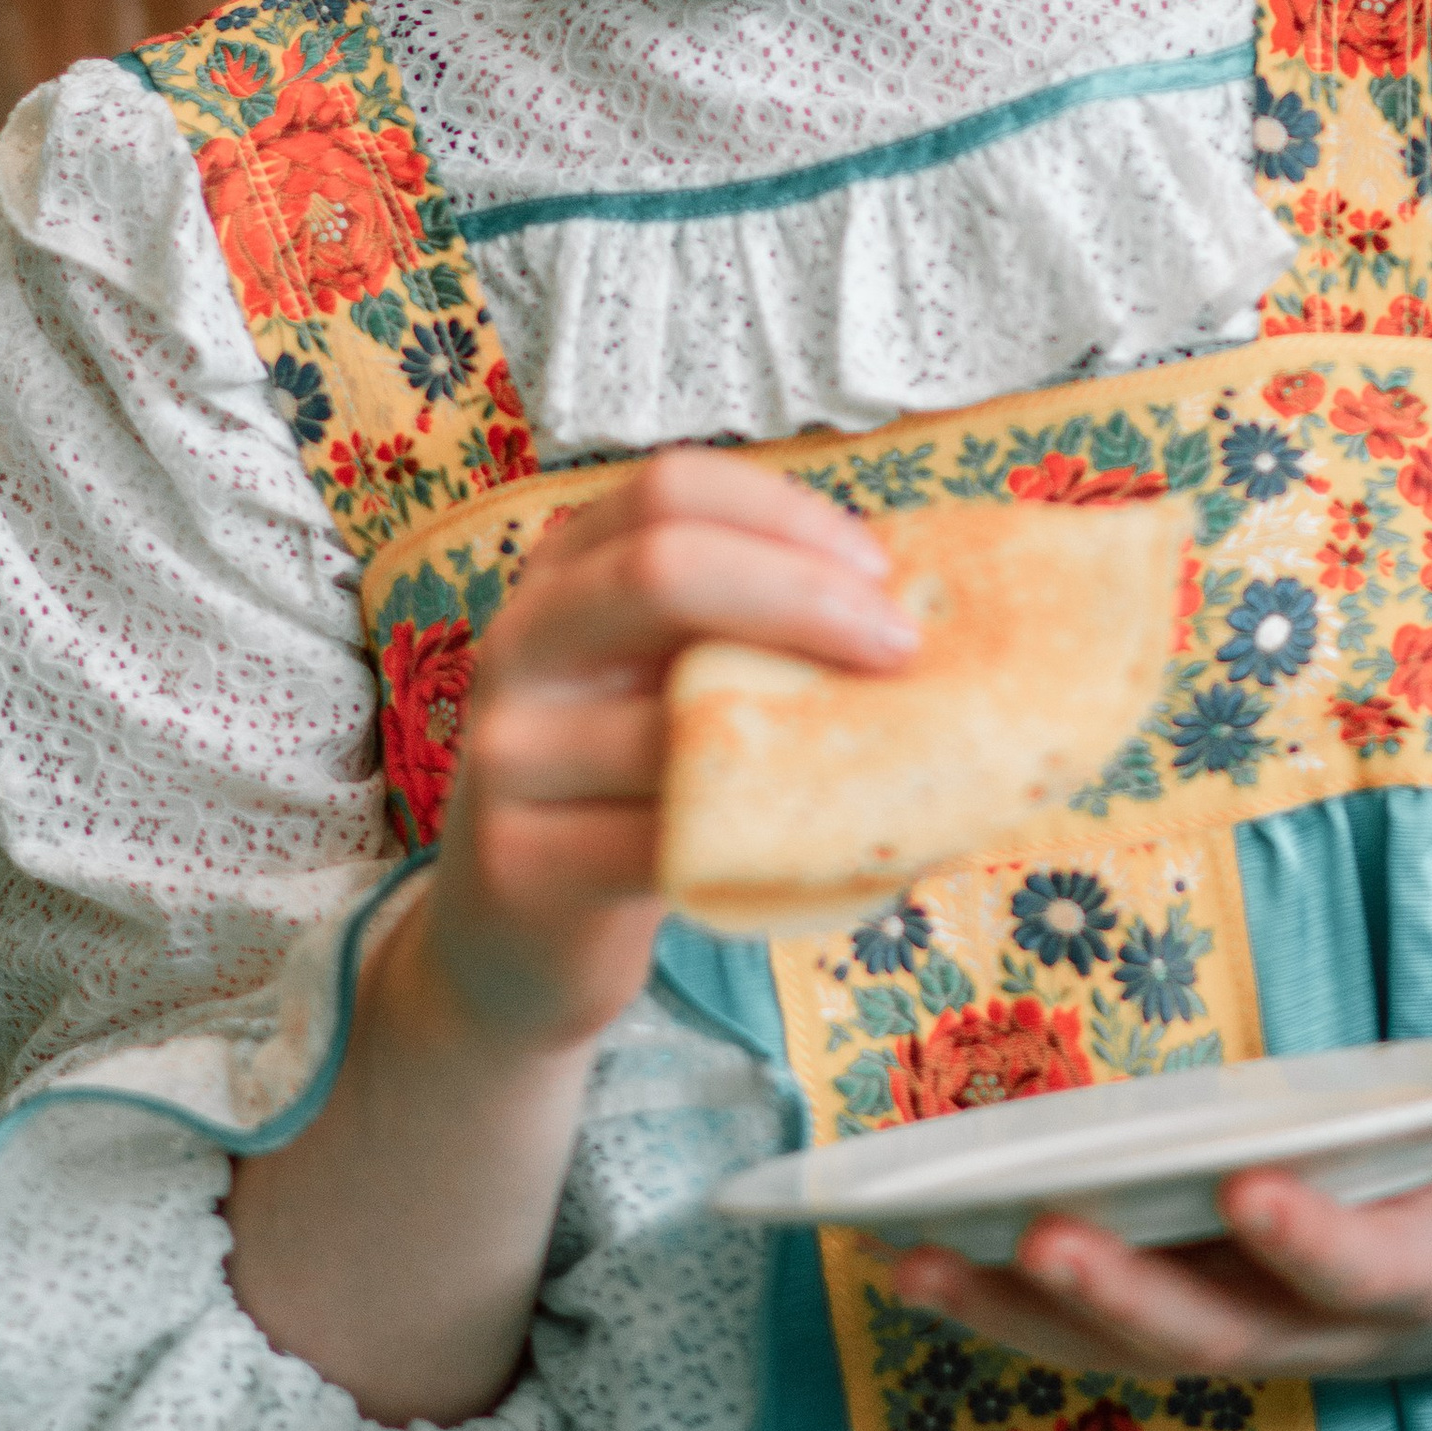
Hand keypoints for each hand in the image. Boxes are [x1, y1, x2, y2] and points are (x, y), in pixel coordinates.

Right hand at [423, 445, 917, 1055]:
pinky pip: (674, 843)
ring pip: (671, 724)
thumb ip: (747, 630)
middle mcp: (522, 641)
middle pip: (659, 571)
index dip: (784, 515)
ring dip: (808, 740)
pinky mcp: (523, 861)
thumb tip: (923, 595)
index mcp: (564, 572)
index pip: (669, 491)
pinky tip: (854, 853)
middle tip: (902, 645)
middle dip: (802, 595)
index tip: (879, 568)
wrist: (516, 939)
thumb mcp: (667, 681)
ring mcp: (508, 752)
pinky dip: (781, 847)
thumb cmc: (628, 788)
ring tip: (902, 758)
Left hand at [887, 1045, 1431, 1380]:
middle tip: (1037, 1232)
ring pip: (1126, 1351)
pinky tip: (907, 1265)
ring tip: (909, 1262)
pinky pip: (1090, 1337)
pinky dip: (999, 1311)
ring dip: (1016, 1316)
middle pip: (1216, 1335)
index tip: (1248, 1188)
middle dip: (1123, 1292)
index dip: (1309, 1243)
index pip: (1364, 1274)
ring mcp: (1256, 1339)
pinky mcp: (1198, 1326)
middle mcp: (1329, 1331)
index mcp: (1427, 1278)